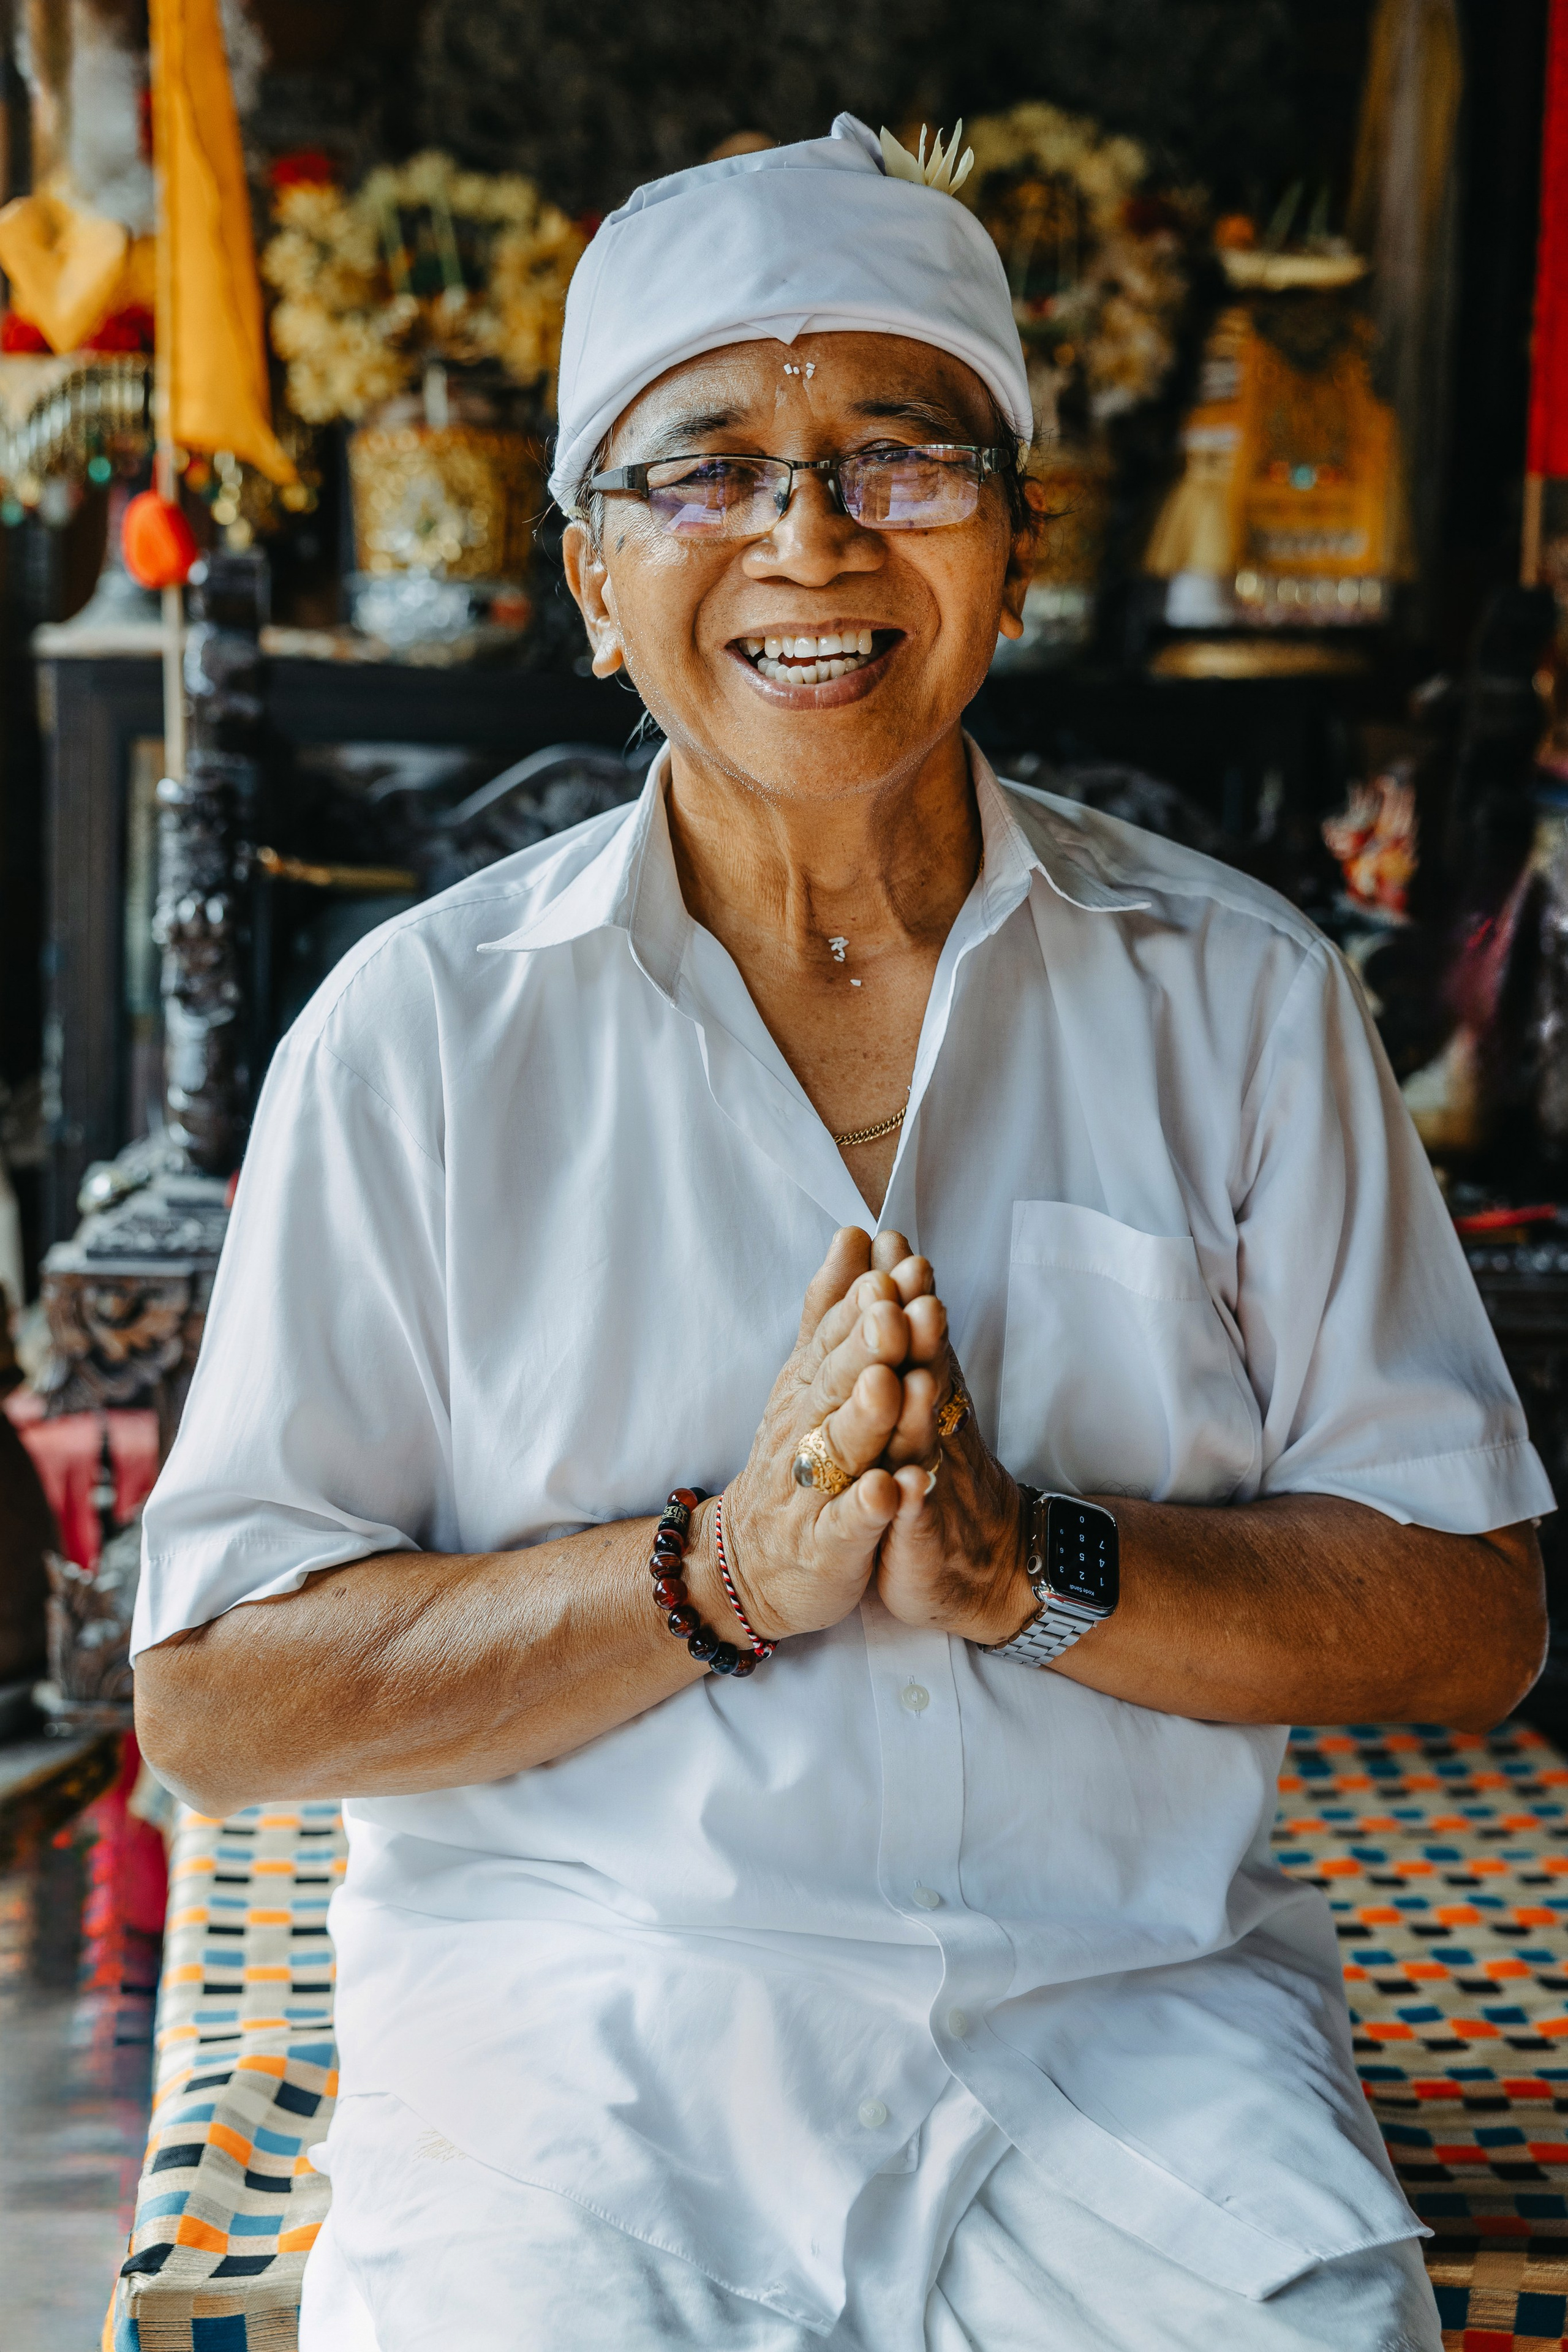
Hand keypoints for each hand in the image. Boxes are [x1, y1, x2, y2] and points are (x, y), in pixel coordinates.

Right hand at [706, 1228, 944, 1642]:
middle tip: (893, 1309)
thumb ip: (832, 1310)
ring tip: (890, 1384)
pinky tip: (890, 1490)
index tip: (894, 1265)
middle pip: (836, 1384)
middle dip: (865, 1346)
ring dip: (866, 1416)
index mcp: (809, 1388)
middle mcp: (806, 1431)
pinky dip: (867, 1509)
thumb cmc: (795, 1456)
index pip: (836, 1338)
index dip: (865, 1304)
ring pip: (841, 1449)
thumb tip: (855, 1233)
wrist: (748, 1561)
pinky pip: (845, 1526)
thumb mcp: (808, 1377)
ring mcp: (813, 1490)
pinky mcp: (825, 1548)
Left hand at [863, 1238, 1035, 1647]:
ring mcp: (932, 1481)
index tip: (892, 1241)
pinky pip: (916, 1516)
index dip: (903, 1291)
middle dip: (916, 1330)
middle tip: (905, 1281)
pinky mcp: (922, 1535)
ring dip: (917, 1406)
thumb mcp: (921, 1395)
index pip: (914, 1335)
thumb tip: (890, 1251)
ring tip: (909, 1373)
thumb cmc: (940, 1471)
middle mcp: (933, 1429)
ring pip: (922, 1439)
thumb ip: (906, 1330)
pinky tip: (905, 1485)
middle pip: (926, 1374)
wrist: (988, 1564)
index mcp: (925, 1393)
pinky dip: (910, 1500)